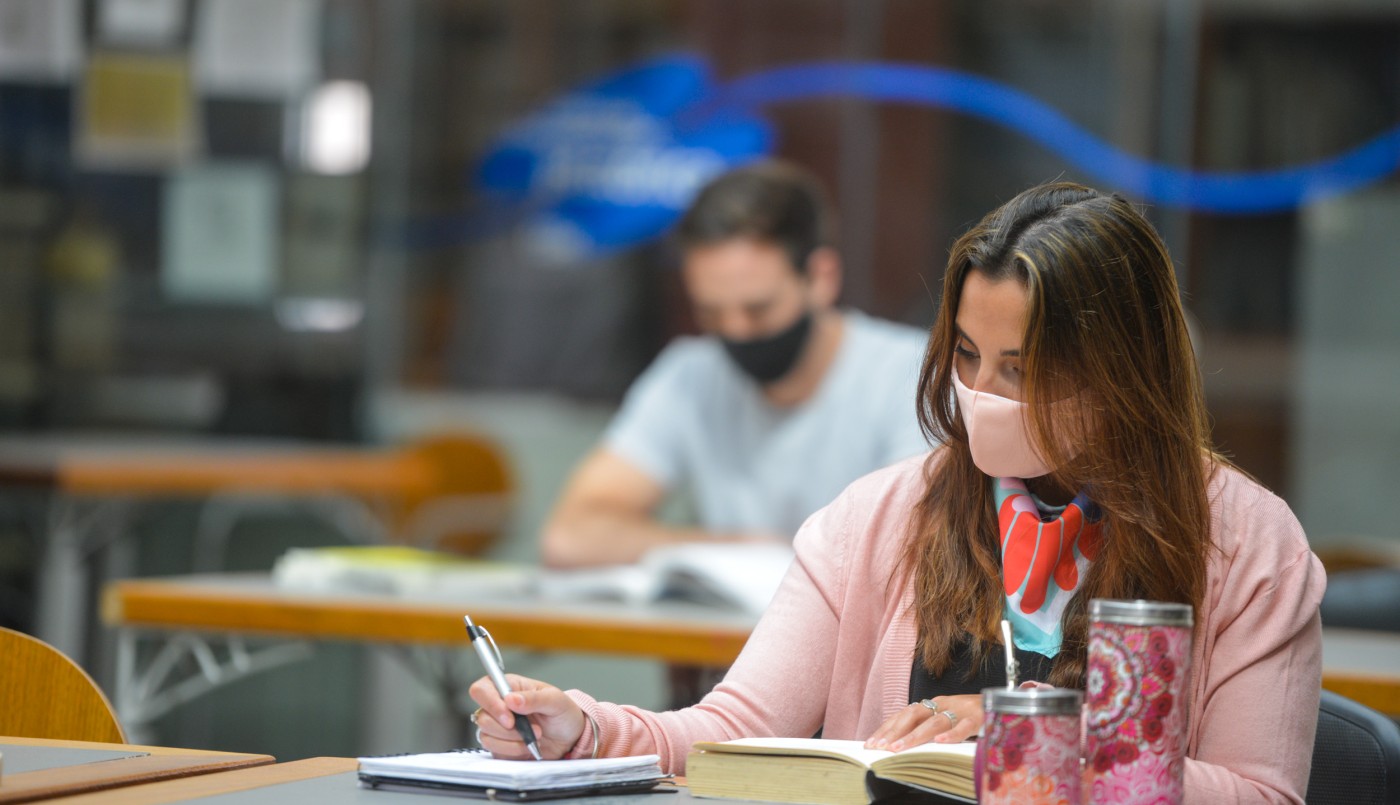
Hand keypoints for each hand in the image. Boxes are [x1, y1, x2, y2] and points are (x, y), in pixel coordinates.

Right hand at [469, 673, 585, 759]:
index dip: (490, 704)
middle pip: (482, 717)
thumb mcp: (555, 700)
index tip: (510, 719)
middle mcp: (498, 705)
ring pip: (486, 735)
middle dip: (508, 729)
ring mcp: (497, 726)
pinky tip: (528, 747)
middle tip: (534, 730)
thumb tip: (511, 699)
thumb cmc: (563, 712)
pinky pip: (494, 750)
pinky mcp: (499, 744)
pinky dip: (512, 751)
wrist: (570, 737)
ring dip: (512, 741)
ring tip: (535, 737)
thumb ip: (534, 698)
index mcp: (509, 686)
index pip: (482, 689)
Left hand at [864, 694, 982, 750]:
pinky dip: (952, 734)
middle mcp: (944, 703)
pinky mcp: (980, 717)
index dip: (887, 727)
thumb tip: (900, 746)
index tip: (871, 743)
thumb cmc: (972, 716)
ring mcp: (961, 709)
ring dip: (915, 736)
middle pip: (914, 714)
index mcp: (933, 704)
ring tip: (899, 748)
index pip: (905, 714)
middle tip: (881, 747)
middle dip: (895, 731)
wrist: (1005, 702)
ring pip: (935, 721)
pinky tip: (940, 743)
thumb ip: (928, 729)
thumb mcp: (948, 720)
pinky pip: (965, 726)